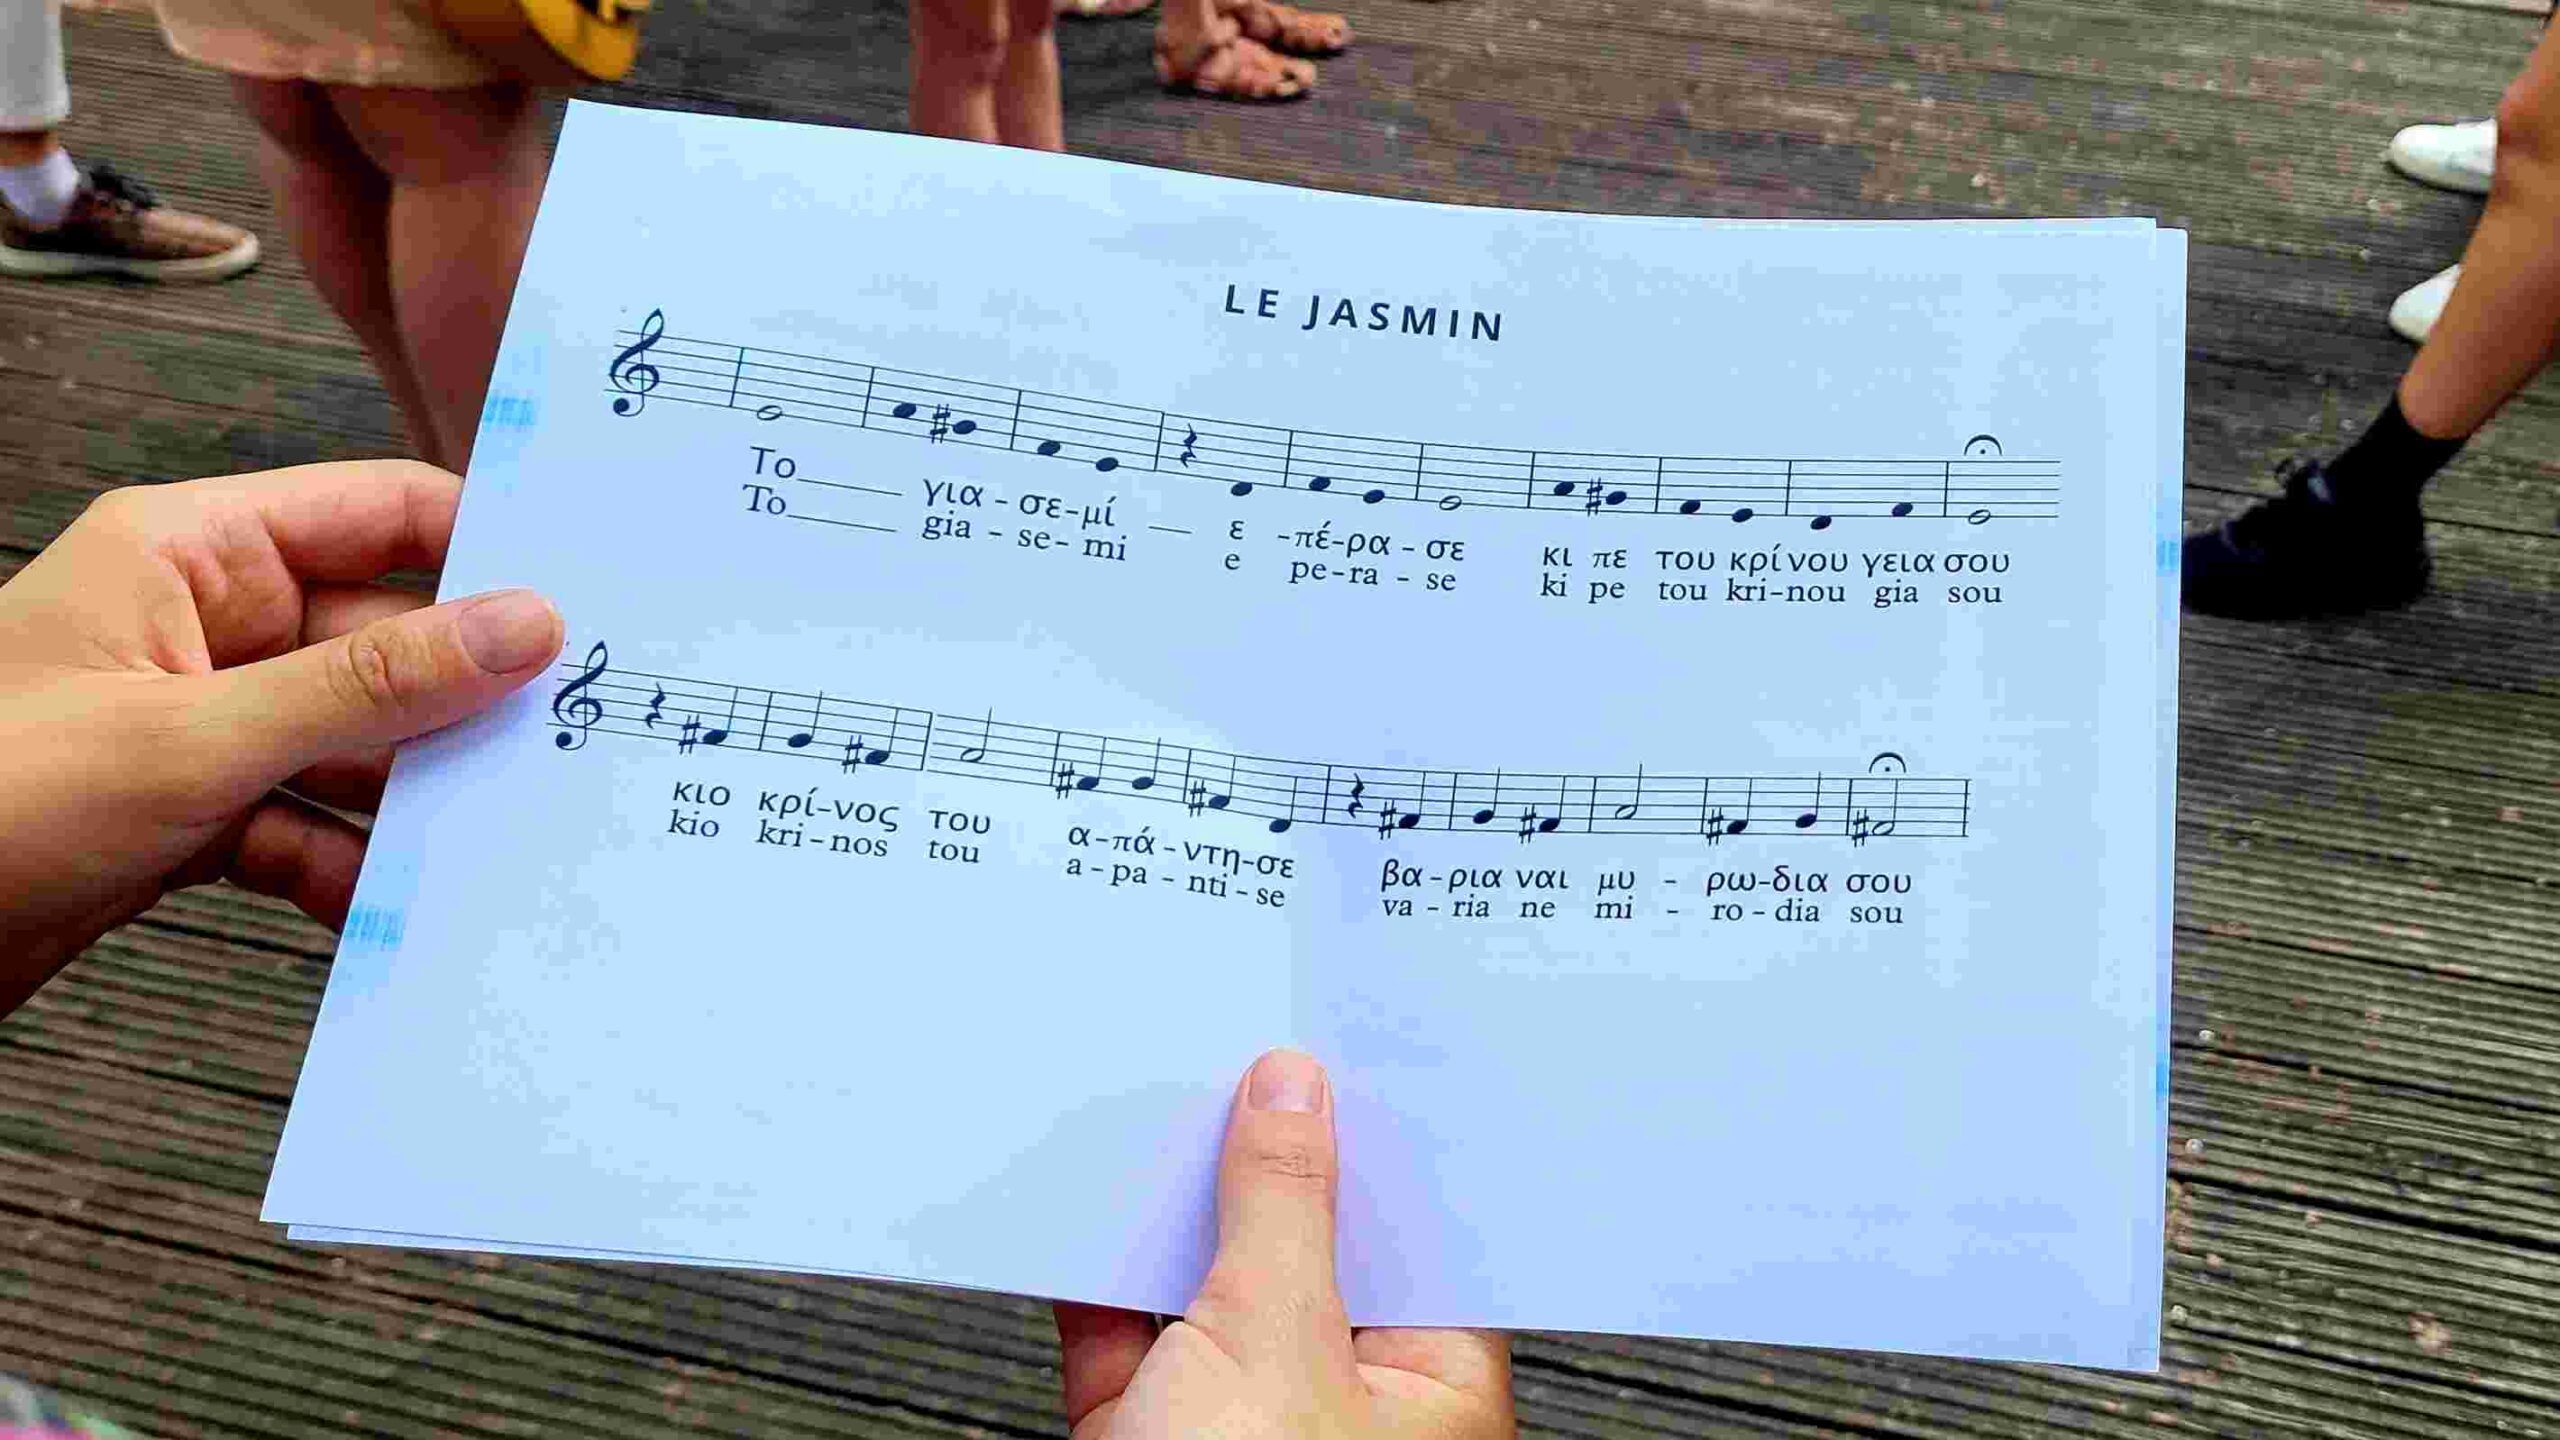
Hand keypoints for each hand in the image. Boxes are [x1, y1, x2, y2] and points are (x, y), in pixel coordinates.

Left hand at [0, 461, 561, 1012]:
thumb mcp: (195, 741)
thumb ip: (373, 685)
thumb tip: (524, 624)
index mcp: (188, 551)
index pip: (379, 513)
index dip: (487, 550)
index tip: (593, 601)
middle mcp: (201, 620)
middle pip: (383, 636)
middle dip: (465, 698)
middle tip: (572, 747)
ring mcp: (198, 716)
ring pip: (356, 737)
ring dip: (415, 793)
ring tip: (498, 837)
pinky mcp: (190, 807)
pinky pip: (306, 818)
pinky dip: (349, 863)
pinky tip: (393, 907)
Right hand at [1054, 1050, 1513, 1439]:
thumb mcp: (1272, 1345)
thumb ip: (1279, 1210)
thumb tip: (1292, 1096)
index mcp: (1429, 1394)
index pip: (1418, 1232)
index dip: (1380, 1138)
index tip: (1343, 1047)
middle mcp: (1339, 1409)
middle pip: (1307, 1250)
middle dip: (1263, 1162)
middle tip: (1235, 1052)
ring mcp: (1236, 1427)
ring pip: (1208, 1289)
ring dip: (1171, 1212)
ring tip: (1152, 1104)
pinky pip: (1125, 1337)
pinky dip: (1097, 1275)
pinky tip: (1083, 1199)